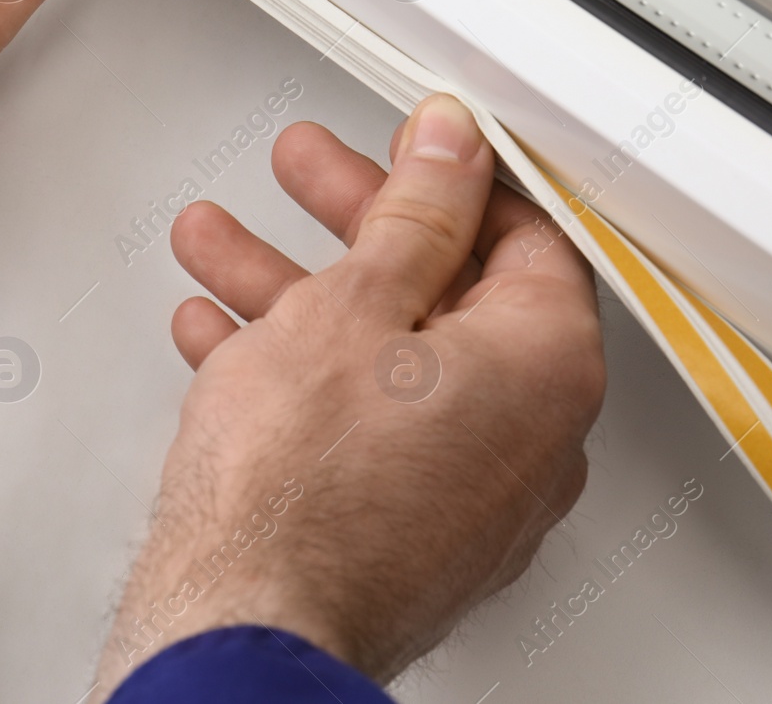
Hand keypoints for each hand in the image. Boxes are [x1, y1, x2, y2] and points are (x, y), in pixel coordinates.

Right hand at [99, 94, 603, 687]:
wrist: (246, 622)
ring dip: (303, 292)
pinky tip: (230, 339)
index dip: (451, 176)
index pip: (524, 234)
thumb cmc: (303, 488)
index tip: (406, 150)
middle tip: (307, 176)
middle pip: (445, 290)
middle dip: (353, 225)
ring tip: (225, 247)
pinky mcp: (411, 529)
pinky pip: (364, 423)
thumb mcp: (353, 301)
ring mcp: (471, 492)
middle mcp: (530, 437)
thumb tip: (450, 152)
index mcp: (545, 366)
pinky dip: (301, 372)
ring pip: (386, 356)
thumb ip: (412, 213)